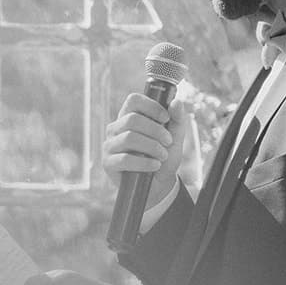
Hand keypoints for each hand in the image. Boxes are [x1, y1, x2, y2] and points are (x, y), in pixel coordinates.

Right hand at [102, 93, 186, 208]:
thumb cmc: (163, 157)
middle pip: (132, 119)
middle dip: (155, 130)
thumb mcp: (175, 138)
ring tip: (163, 156)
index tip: (166, 118)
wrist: (159, 184)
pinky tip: (155, 165)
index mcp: (129, 117)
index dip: (151, 106)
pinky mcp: (108, 163)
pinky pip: (125, 159)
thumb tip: (176, 102)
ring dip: (151, 146)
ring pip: (129, 138)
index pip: (133, 100)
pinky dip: (144, 162)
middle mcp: (116, 128)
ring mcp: (110, 145)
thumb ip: (177, 120)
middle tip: (168, 141)